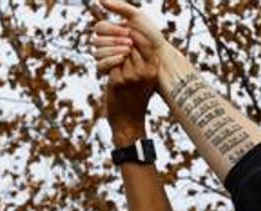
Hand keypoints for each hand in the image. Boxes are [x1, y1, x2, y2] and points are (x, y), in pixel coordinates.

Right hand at [92, 0, 165, 75]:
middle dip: (115, 41)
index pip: (98, 28)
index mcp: (110, 31)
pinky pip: (100, 66)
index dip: (112, 30)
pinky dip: (111, 61)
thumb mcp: (138, 17)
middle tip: (130, 43)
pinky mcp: (109, 72)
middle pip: (96, 41)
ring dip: (114, 50)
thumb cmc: (151, 37)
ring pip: (97, 53)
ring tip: (129, 51)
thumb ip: (119, 7)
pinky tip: (123, 59)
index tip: (128, 32)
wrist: (160, 58)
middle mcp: (106, 44)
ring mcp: (106, 58)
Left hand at [95, 17, 161, 144]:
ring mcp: (131, 76)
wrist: (129, 122)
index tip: (126, 37)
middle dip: (121, 44)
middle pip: (130, 46)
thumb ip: (143, 62)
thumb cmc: (136, 99)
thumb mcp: (147, 80)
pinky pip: (109, 64)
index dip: (134, 37)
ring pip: (118, 53)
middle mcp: (145, 72)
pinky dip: (106, 65)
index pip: (145, 43)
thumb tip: (133, 40)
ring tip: (111, 59)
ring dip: (111, 53)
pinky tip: (106, 72)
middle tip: (114, 46)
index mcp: (154, 70)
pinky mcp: (117, 81)